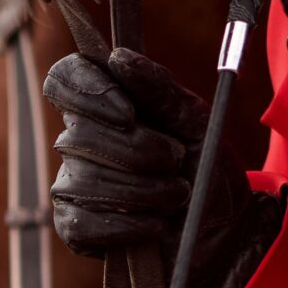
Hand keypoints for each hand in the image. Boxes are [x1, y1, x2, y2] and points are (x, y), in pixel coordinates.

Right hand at [43, 47, 282, 287]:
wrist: (222, 229)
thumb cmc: (204, 164)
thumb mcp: (194, 119)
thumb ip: (159, 87)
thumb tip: (118, 57)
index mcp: (104, 103)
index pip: (64, 79)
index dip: (88, 91)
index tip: (129, 112)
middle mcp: (79, 140)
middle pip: (79, 135)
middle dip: (138, 151)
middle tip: (177, 160)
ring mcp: (72, 185)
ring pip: (85, 181)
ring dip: (143, 191)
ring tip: (176, 195)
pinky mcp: (76, 229)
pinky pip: (83, 223)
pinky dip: (128, 225)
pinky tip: (155, 225)